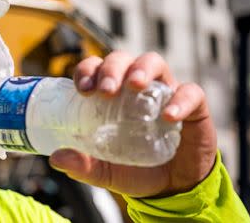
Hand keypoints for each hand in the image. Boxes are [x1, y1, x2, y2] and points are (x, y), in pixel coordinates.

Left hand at [48, 51, 216, 197]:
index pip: (95, 68)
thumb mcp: (105, 171)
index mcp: (111, 95)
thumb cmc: (135, 170)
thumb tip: (55, 158)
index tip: (83, 88)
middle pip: (122, 59)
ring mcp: (164, 92)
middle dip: (111, 68)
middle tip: (106, 90)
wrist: (172, 190)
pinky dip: (180, 99)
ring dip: (141, 69)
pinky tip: (169, 116)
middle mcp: (135, 87)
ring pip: (153, 62)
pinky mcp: (193, 107)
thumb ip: (82, 165)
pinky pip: (191, 93)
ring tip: (134, 85)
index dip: (87, 70)